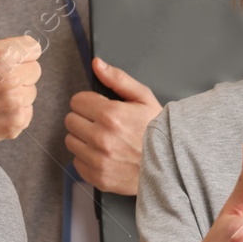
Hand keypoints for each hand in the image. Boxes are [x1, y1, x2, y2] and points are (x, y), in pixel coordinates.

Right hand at [0, 0, 40, 147]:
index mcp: (2, 54)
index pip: (34, 49)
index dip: (17, 53)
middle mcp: (10, 79)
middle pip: (35, 70)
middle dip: (18, 73)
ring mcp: (13, 104)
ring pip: (32, 92)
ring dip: (17, 93)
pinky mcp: (15, 124)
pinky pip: (28, 112)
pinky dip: (15, 112)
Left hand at [65, 57, 161, 194]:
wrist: (171, 166)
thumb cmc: (159, 131)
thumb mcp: (143, 98)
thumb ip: (118, 79)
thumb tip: (97, 64)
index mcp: (110, 115)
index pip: (77, 101)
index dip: (89, 102)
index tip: (99, 107)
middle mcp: (101, 138)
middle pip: (70, 120)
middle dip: (84, 119)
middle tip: (102, 124)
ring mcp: (98, 160)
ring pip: (71, 141)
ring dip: (83, 138)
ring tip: (104, 139)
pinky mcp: (97, 177)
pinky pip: (77, 162)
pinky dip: (87, 158)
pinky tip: (104, 155)